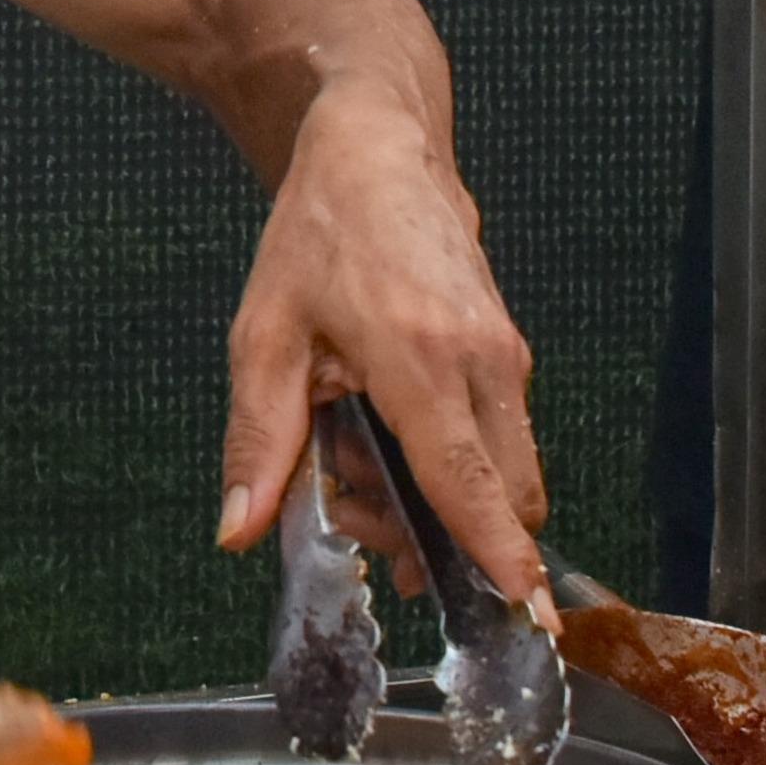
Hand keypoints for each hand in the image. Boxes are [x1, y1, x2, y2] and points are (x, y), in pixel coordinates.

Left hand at [214, 98, 546, 604]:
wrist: (379, 151)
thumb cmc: (319, 234)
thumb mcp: (264, 339)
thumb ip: (258, 442)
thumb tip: (239, 530)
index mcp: (423, 360)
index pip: (472, 483)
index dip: (498, 556)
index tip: (526, 613)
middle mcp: (485, 363)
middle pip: (498, 498)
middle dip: (434, 536)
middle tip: (347, 506)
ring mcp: (508, 357)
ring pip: (501, 474)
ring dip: (437, 498)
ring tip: (350, 456)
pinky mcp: (511, 354)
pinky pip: (498, 439)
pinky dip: (450, 462)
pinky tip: (381, 430)